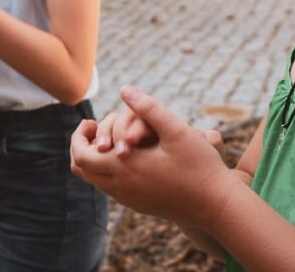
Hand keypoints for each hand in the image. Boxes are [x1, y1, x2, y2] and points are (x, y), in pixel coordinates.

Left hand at [71, 86, 233, 229]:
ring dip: (93, 159)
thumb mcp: (177, 130)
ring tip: (109, 138)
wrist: (216, 206)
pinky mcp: (138, 205)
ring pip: (94, 181)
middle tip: (95, 127)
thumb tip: (124, 88)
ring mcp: (129, 199)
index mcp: (125, 168)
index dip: (78, 136)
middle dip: (81, 146)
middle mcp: (121, 188)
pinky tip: (126, 154)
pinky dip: (105, 171)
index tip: (91, 121)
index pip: (80, 156)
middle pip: (81, 170)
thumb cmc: (200, 165)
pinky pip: (109, 188)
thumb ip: (149, 108)